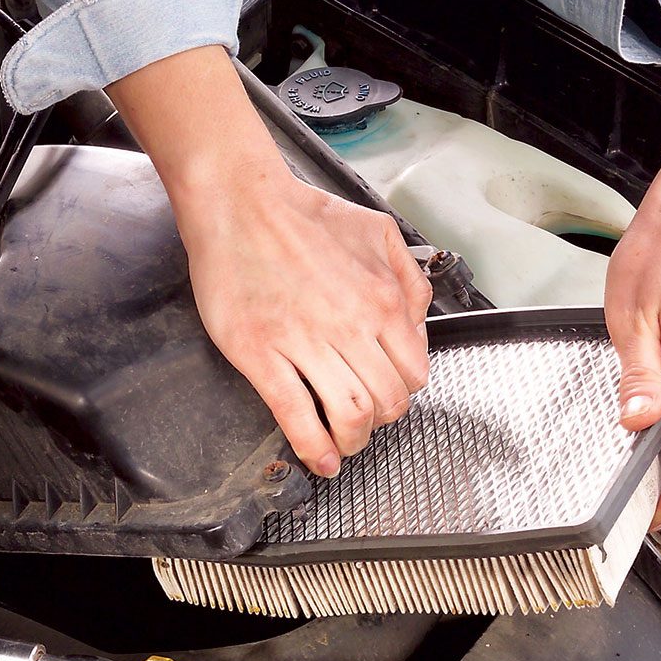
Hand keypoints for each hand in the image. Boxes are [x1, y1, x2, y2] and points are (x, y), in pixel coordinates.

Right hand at [181, 166, 432, 475]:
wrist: (241, 201)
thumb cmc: (303, 215)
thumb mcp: (378, 233)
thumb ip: (409, 278)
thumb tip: (418, 323)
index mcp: (383, 300)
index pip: (414, 374)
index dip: (402, 392)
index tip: (386, 395)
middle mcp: (351, 325)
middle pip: (387, 402)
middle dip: (380, 422)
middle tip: (364, 423)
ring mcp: (304, 341)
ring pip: (349, 415)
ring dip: (352, 441)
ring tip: (344, 445)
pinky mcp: (260, 352)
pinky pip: (295, 414)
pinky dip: (312, 447)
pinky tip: (317, 459)